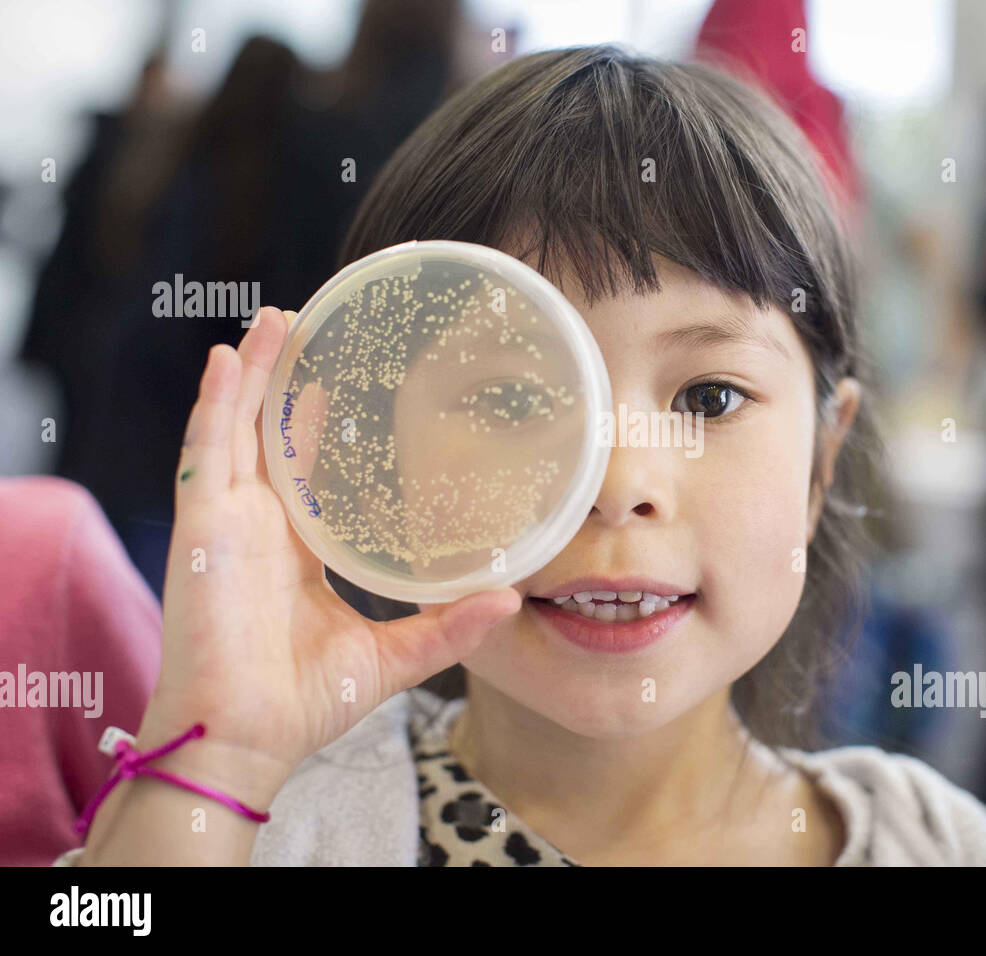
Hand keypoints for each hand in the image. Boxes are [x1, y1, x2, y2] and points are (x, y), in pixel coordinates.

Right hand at [142, 306, 519, 793]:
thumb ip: (449, 627)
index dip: (314, 425)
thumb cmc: (303, 704)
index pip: (304, 471)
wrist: (248, 740)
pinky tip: (230, 359)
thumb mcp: (394, 655)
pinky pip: (206, 452)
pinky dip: (216, 404)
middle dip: (281, 379)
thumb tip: (512, 599)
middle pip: (267, 434)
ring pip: (237, 428)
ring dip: (253, 372)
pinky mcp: (203, 527)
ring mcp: (227, 522)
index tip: (340, 380)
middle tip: (303, 323)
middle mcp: (259, 526)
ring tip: (276, 318)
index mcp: (295, 550)